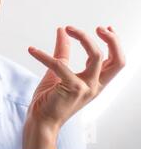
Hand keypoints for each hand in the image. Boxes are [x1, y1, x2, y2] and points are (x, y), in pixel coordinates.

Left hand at [24, 26, 124, 148]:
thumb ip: (63, 51)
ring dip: (83, 38)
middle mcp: (95, 85)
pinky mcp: (71, 89)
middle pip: (117, 60)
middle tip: (98, 27)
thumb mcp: (59, 71)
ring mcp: (85, 88)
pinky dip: (43, 55)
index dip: (115, 43)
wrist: (41, 121)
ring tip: (68, 28)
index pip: (116, 62)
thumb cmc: (50, 99)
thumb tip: (62, 31)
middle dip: (112, 40)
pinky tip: (32, 50)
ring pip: (97, 57)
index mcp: (95, 82)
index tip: (105, 28)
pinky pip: (59, 64)